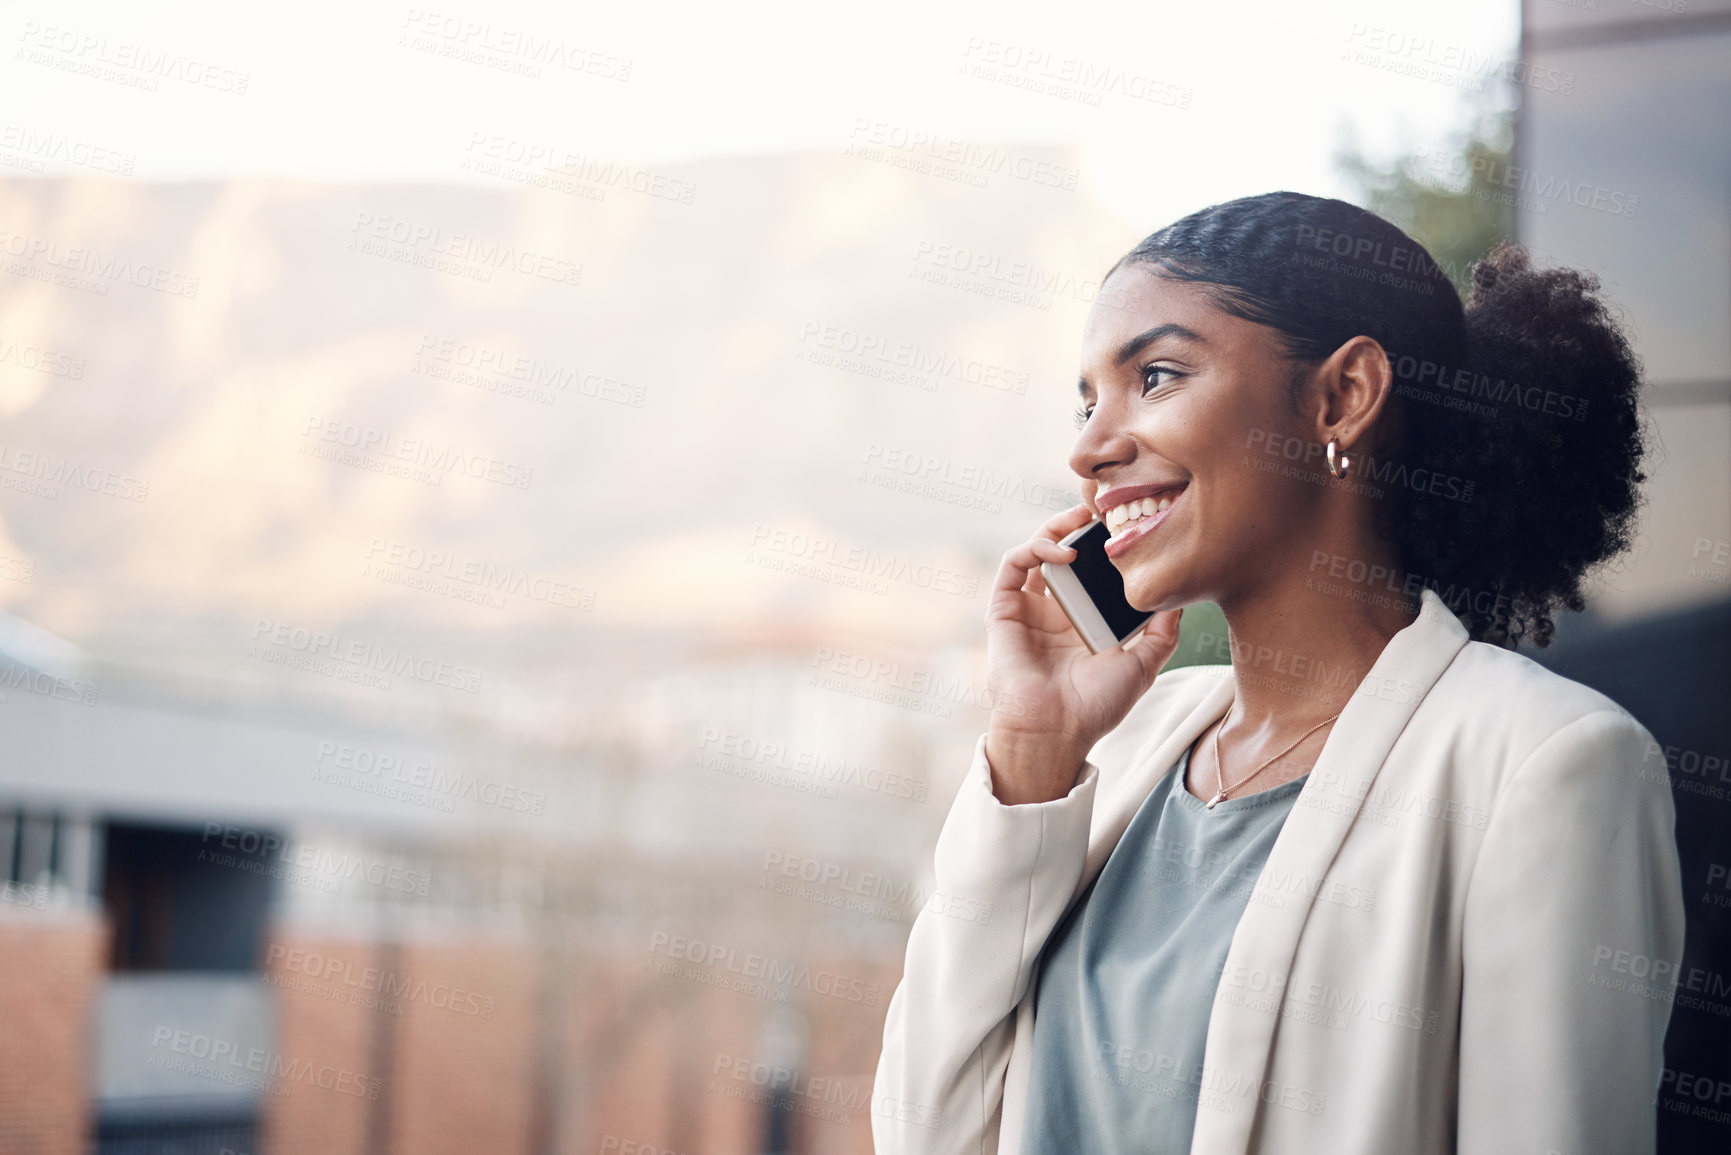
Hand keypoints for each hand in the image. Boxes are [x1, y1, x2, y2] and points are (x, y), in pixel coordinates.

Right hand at [983, 504, 1182, 804]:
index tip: (1126, 524)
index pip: (1092, 570)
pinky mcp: (1004, 610)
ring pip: (1036, 551)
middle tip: (1103, 507)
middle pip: (1064, 552)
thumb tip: (1179, 598)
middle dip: (1080, 526)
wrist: (1056, 731)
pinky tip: (1062, 552)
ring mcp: (1027, 609)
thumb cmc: (1095, 707)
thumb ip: (1161, 634)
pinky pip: (1013, 565)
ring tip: (1081, 520)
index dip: (1104, 545)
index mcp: (1082, 622)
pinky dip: (1034, 548)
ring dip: (1056, 529)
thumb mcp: (1142, 666)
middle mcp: (1053, 611)